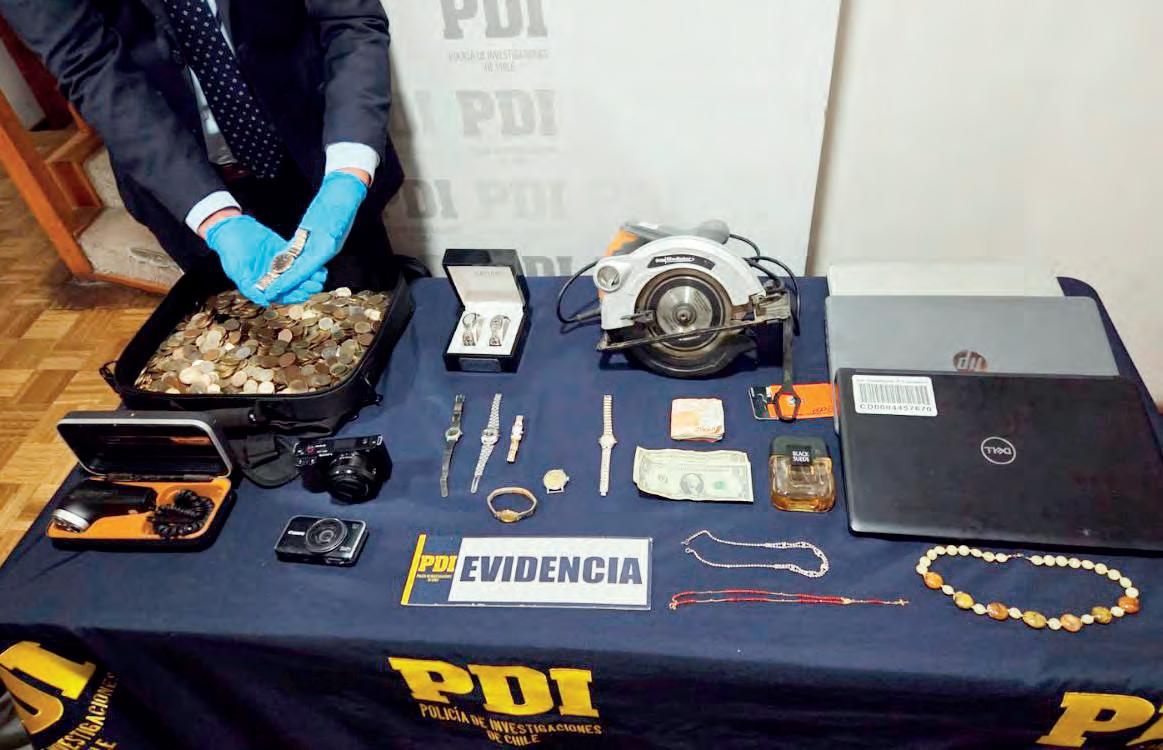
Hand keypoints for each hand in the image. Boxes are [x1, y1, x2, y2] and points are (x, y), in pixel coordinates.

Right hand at [200, 210, 325, 304]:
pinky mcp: (284, 252)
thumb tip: (265, 302)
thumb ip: (249, 288)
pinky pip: (298, 258)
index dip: (293, 296)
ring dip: (310, 275)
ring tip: (321, 275)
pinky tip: (318, 262)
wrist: (232, 229)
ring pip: (298, 273)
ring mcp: (280, 265)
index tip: (304, 295)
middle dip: (305, 286)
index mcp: (263, 286)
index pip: (281, 295)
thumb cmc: (231, 253)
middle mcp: (273, 277)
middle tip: (317, 286)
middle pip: (293, 286)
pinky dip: (307, 261)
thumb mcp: (237, 272)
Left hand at [261, 171, 367, 299]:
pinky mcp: (315, 239)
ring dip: (286, 276)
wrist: (344, 189)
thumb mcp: (328, 215)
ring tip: (270, 285)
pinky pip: (300, 255)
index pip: (304, 269)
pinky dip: (289, 263)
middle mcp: (324, 250)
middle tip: (267, 293)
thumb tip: (308, 251)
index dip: (288, 282)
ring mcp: (321, 246)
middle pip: (301, 272)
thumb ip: (318, 234)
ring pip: (300, 266)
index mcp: (328, 246)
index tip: (273, 292)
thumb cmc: (338, 199)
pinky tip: (277, 267)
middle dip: (285, 283)